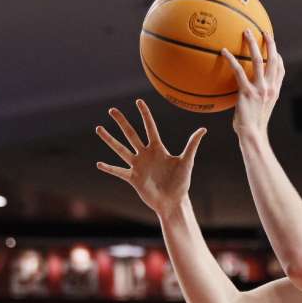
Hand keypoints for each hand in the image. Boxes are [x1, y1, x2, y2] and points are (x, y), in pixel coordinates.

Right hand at [95, 99, 205, 215]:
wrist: (174, 201)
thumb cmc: (181, 182)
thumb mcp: (187, 161)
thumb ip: (192, 145)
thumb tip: (203, 129)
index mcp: (158, 149)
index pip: (150, 128)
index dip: (145, 115)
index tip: (138, 101)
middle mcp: (145, 154)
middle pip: (131, 134)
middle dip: (122, 122)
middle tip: (112, 110)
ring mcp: (138, 165)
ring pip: (121, 149)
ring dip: (110, 139)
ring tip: (98, 128)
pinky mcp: (133, 178)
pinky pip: (119, 171)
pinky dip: (109, 168)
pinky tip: (99, 164)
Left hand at [222, 30, 283, 138]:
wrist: (252, 135)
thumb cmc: (252, 126)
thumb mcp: (259, 110)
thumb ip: (256, 98)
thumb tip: (245, 92)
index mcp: (274, 91)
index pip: (280, 70)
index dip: (278, 57)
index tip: (274, 49)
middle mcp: (270, 88)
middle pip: (273, 60)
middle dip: (270, 43)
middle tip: (263, 31)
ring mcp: (260, 89)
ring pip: (259, 60)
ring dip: (253, 43)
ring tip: (246, 32)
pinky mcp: (247, 92)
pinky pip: (239, 71)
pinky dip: (231, 59)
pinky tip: (224, 51)